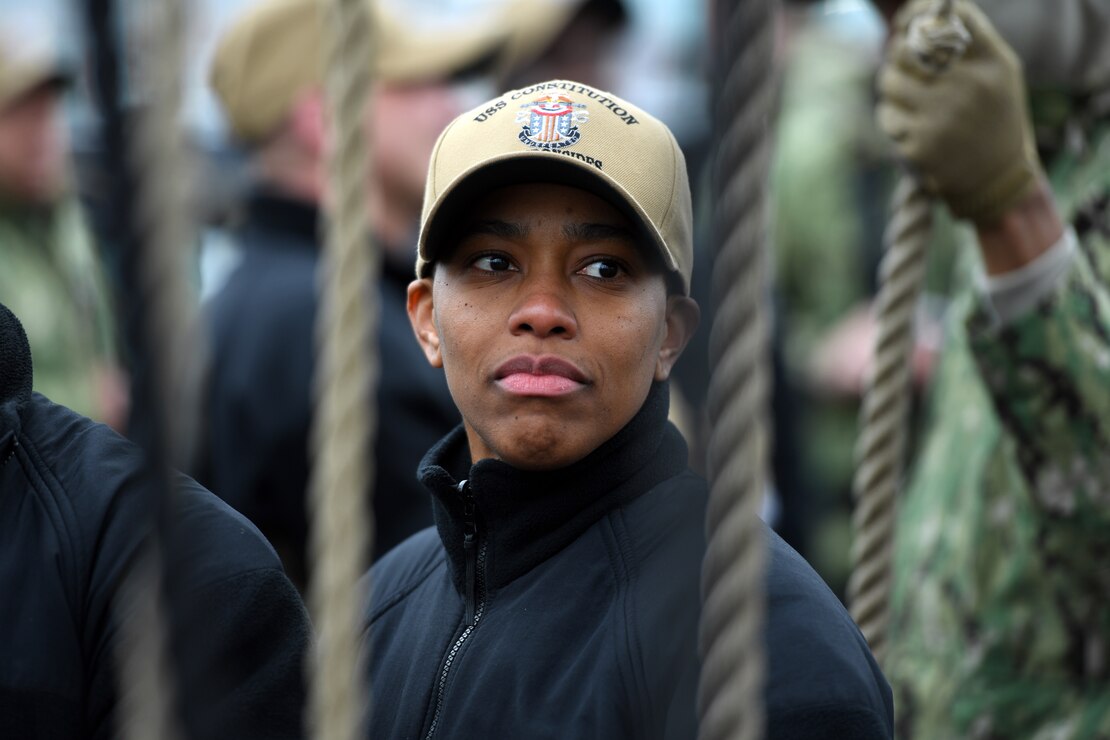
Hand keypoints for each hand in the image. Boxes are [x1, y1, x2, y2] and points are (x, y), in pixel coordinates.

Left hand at [877, 0, 1042, 224]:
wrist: (995, 177)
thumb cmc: (994, 116)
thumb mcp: (1000, 73)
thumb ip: (972, 41)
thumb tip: (923, 10)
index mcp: (991, 65)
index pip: (954, 17)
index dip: (921, 9)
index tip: (908, 15)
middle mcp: (966, 88)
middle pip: (907, 48)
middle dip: (895, 50)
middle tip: (897, 56)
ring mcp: (940, 118)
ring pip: (888, 81)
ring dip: (888, 81)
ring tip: (901, 89)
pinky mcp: (919, 145)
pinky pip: (887, 114)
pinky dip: (891, 114)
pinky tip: (907, 121)